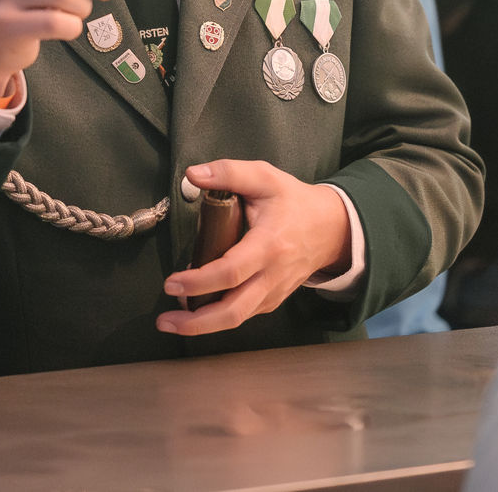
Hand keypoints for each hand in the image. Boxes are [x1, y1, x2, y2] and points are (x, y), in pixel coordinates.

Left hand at [156, 159, 350, 336]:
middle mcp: (272, 275)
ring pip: (238, 318)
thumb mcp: (265, 177)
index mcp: (269, 245)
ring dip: (204, 325)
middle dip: (197, 322)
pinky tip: (196, 310)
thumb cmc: (294, 202)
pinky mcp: (273, 299)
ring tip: (173, 321)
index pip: (231, 272)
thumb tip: (193, 175)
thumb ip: (229, 172)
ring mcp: (274, 291)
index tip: (171, 283)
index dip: (199, 282)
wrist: (331, 228)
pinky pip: (245, 314)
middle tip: (166, 320)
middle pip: (234, 311)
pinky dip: (219, 318)